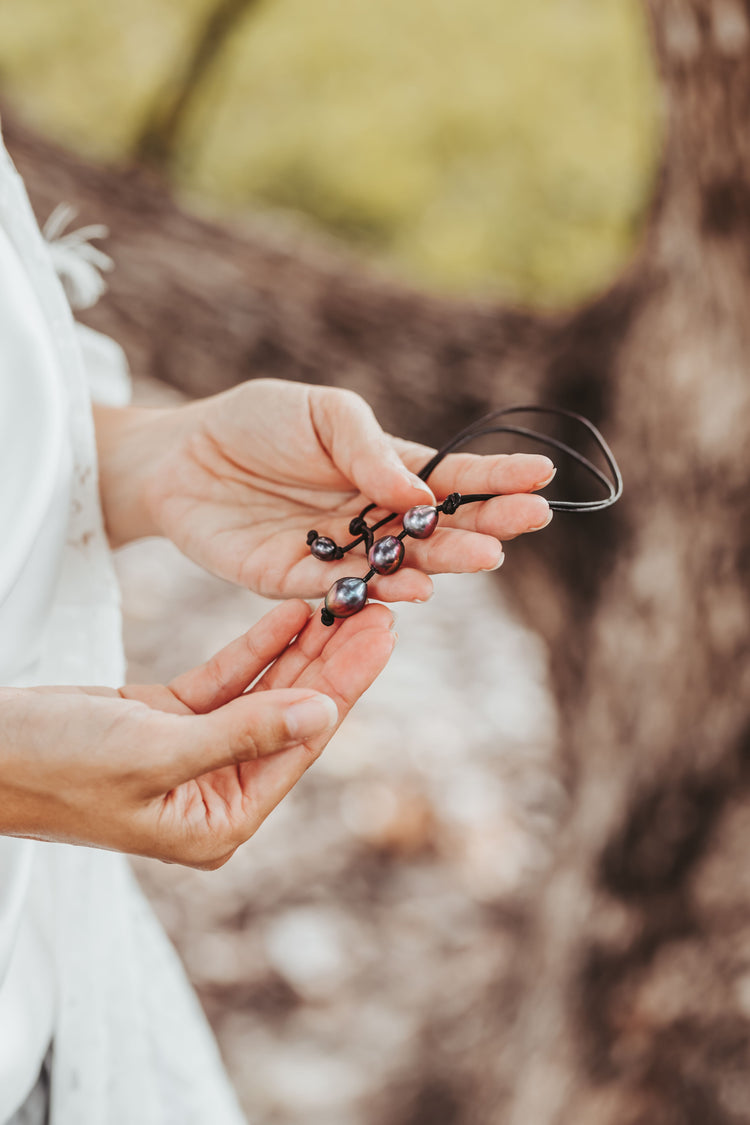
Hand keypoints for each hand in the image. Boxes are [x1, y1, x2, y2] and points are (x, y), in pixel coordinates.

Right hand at [0, 600, 393, 867]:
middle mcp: (212, 792)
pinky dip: (253, 647)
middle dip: (334, 663)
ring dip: (300, 649)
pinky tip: (289, 614)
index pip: (298, 747)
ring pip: (262, 693)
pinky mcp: (167, 721)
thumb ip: (242, 733)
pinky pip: (225, 681)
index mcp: (217, 822)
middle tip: (381, 608)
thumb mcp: (154, 752)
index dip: (345, 687)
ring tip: (347, 601)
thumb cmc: (54, 768)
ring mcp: (191, 754)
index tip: (383, 637)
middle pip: (291, 717)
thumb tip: (325, 716)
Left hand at [95, 379, 553, 601]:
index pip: (453, 477)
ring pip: (402, 564)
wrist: (181, 457)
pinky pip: (344, 589)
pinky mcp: (296, 579)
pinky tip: (415, 587)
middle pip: (439, 527)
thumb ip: (368, 448)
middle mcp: (372, 517)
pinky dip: (380, 590)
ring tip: (483, 556)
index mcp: (385, 470)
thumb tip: (422, 493)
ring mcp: (340, 551)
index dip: (497, 477)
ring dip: (444, 563)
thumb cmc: (256, 422)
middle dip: (486, 524)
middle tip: (528, 522)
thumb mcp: (320, 413)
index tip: (543, 477)